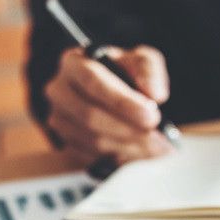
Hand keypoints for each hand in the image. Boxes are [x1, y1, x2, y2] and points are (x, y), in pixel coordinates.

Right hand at [44, 45, 174, 164]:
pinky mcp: (68, 143)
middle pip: (90, 115)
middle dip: (129, 129)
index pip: (93, 82)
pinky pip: (93, 156)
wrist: (115, 91)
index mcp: (74, 62)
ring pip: (93, 140)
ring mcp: (60, 119)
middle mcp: (60, 90)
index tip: (151, 115)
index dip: (123, 102)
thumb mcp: (142, 60)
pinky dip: (121, 158)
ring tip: (158, 148)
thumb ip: (149, 71)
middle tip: (159, 137)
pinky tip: (143, 154)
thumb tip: (154, 94)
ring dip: (129, 147)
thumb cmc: (126, 72)